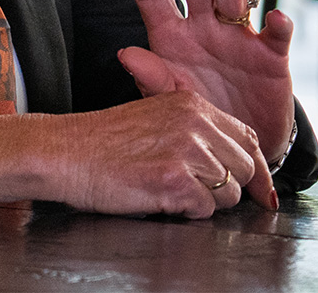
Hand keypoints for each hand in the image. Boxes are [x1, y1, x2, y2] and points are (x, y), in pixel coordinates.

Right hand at [0, 92, 273, 216]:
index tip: (252, 187)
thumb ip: (194, 128)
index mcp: (193, 104)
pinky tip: (163, 201)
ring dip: (206, 202)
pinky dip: (188, 213)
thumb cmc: (105, 142)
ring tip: (173, 194)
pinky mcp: (174, 181)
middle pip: (245, 167)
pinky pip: (204, 209)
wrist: (65, 152)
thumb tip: (235, 159)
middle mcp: (195, 123)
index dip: (253, 167)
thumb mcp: (155, 115)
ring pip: (229, 193)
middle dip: (229, 187)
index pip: (247, 138)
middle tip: (198, 193)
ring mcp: (186, 151)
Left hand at [116, 0, 295, 174]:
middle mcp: (205, 28)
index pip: (155, 0)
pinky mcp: (271, 56)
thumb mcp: (169, 100)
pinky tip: (275, 19)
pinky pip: (277, 36)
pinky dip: (278, 25)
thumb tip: (125, 54)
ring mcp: (239, 37)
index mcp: (173, 37)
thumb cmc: (197, 114)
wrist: (240, 144)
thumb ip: (151, 78)